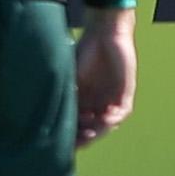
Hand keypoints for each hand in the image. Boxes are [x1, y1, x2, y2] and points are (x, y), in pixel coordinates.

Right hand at [74, 9, 136, 147]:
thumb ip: (66, 97)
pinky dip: (114, 118)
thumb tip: (49, 118)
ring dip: (99, 130)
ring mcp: (112, 98)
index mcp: (83, 99)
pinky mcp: (125, 92)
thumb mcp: (70, 78)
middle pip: (94, 128)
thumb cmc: (84, 51)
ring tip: (90, 132)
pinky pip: (122, 111)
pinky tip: (105, 118)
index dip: (73, 134)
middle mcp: (98, 101)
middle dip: (86, 136)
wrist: (104, 33)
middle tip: (79, 140)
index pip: (78, 123)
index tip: (64, 142)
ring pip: (107, 123)